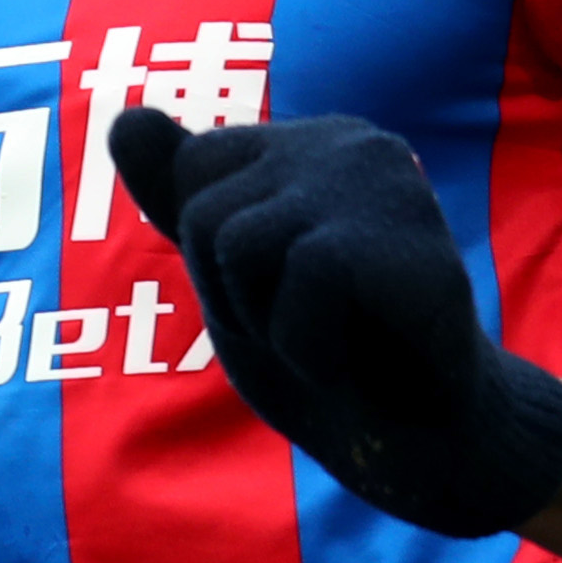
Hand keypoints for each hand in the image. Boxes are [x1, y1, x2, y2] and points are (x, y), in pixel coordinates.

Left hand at [108, 108, 561, 539]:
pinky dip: (314, 347)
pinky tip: (369, 360)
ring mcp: (384, 179)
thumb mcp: (236, 279)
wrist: (438, 446)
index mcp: (304, 147)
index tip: (286, 304)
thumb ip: (180, 198)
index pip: (191, 183)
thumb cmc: (338, 361)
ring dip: (273, 329)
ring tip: (342, 343)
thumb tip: (123, 117)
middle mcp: (347, 142)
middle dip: (238, 302)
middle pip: (205, 217)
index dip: (217, 273)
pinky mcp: (411, 232)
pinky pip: (308, 280)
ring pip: (240, 244)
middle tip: (319, 333)